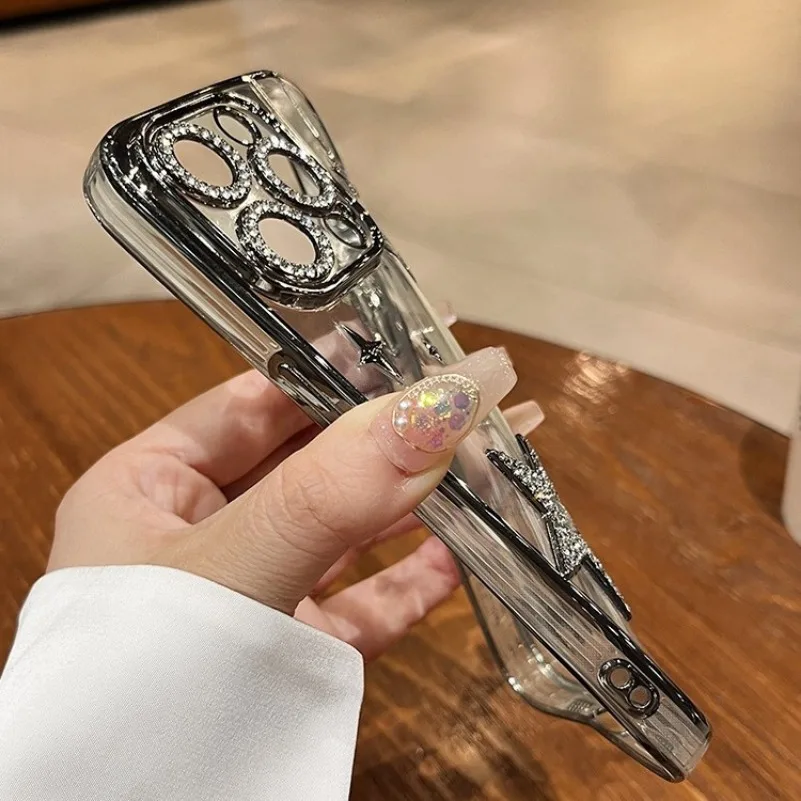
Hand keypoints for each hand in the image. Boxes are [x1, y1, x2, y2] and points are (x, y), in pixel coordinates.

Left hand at [50, 349, 540, 659]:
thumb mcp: (231, 568)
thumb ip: (330, 491)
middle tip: (473, 398)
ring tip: (491, 460)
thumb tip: (439, 405)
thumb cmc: (139, 687)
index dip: (334, 367)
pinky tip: (462, 553)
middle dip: (394, 429)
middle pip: (313, 460)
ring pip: (345, 528)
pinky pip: (358, 605)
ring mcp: (251, 592)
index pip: (255, 402)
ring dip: (418, 498)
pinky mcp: (288, 653)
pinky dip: (410, 581)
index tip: (411, 342)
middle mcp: (201, 533)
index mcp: (149, 487)